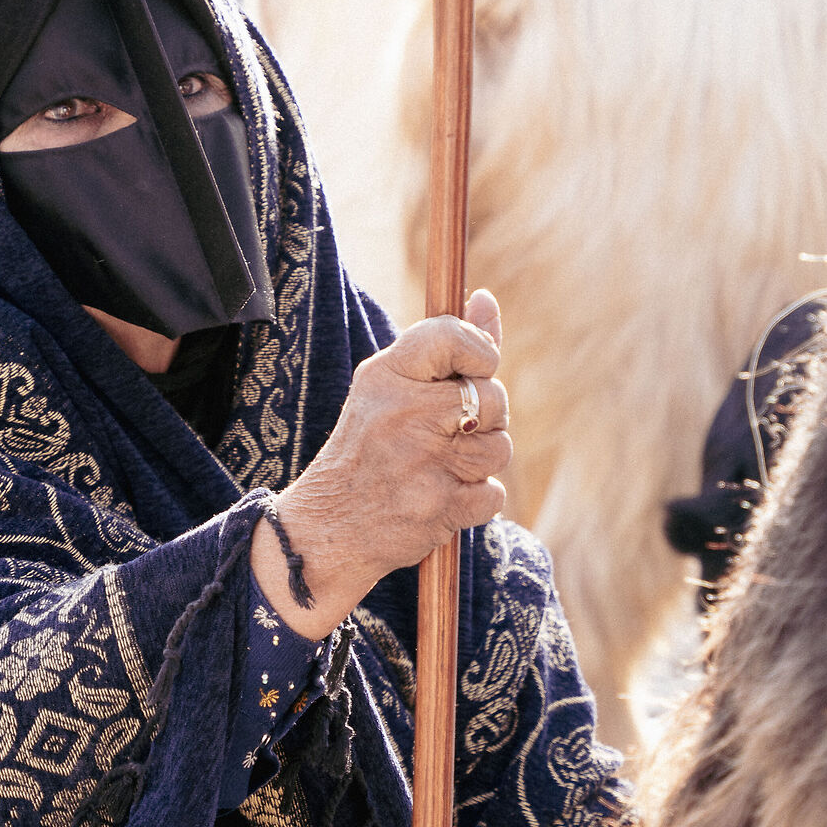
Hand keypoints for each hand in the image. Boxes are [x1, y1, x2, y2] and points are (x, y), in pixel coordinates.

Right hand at [250, 288, 510, 638]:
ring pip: (499, 448)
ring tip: (440, 467)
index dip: (482, 352)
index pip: (456, 337)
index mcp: (386, 375)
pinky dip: (474, 501)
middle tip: (447, 433)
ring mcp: (423, 461)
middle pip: (492, 397)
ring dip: (479, 462)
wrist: (327, 528)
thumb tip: (486, 298)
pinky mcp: (439, 506)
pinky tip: (439, 497)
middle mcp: (403, 412)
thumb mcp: (389, 387)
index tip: (474, 369)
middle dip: (483, 418)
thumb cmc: (366, 449)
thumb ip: (445, 345)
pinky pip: (493, 494)